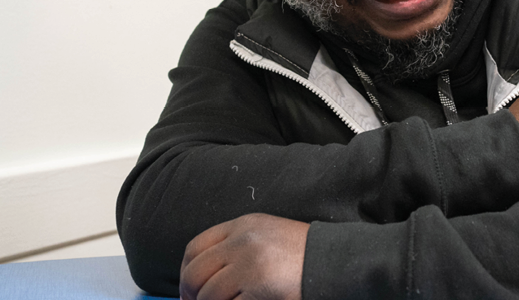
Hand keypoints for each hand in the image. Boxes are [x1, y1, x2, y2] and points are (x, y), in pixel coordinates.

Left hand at [180, 213, 308, 299]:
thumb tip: (204, 276)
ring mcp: (250, 264)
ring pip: (209, 294)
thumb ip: (236, 245)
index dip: (185, 272)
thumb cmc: (301, 253)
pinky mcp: (259, 286)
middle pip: (195, 272)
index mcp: (242, 225)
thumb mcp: (265, 235)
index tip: (188, 290)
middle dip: (190, 295)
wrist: (332, 260)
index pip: (195, 247)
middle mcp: (242, 241)